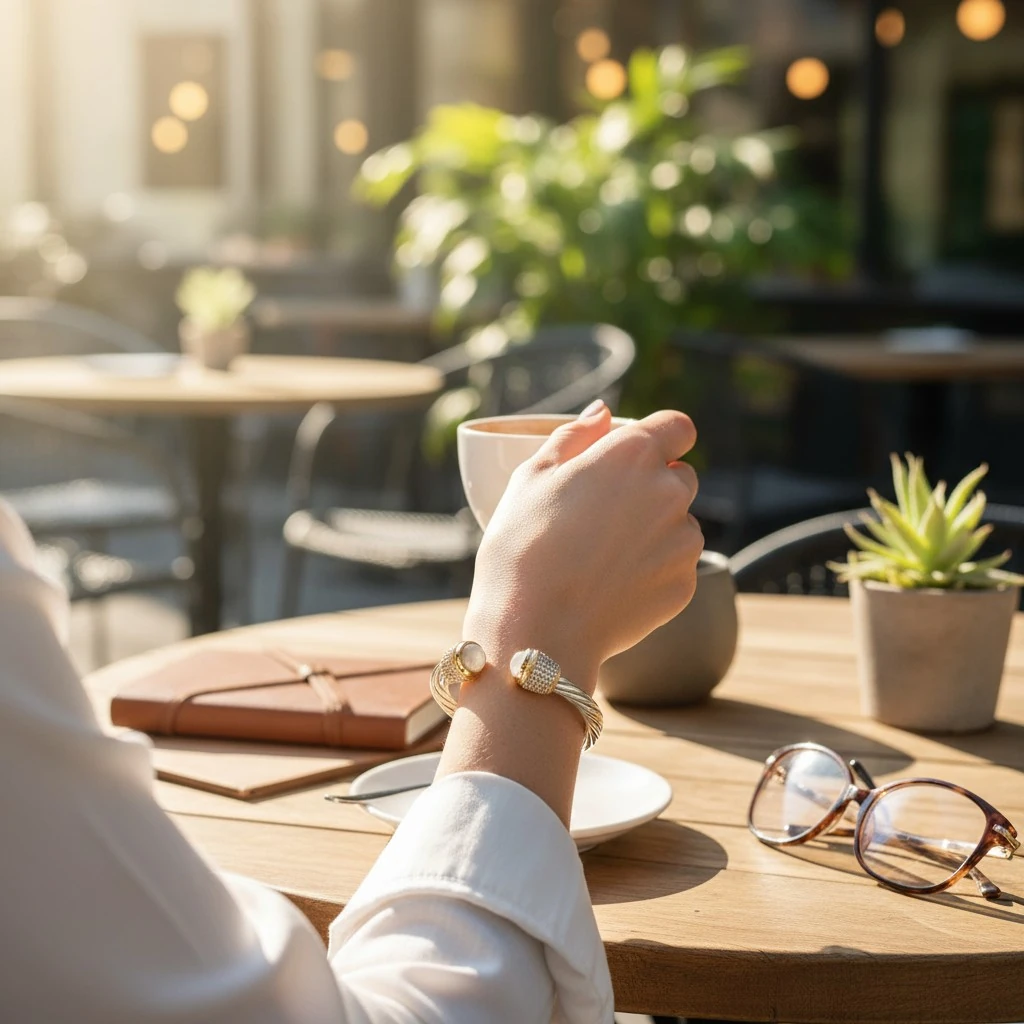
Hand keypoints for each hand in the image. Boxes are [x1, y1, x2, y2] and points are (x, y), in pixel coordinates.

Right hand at [464, 401, 702, 690]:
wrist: (536, 631)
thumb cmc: (523, 548)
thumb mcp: (531, 478)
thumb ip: (573, 437)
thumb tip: (603, 412)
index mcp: (633, 455)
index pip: (678, 426)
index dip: (660, 436)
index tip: (636, 454)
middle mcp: (669, 493)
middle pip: (680, 476)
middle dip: (652, 486)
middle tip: (603, 514)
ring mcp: (683, 542)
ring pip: (681, 524)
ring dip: (655, 530)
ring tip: (603, 556)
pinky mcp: (685, 585)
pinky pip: (676, 566)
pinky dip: (653, 570)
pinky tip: (612, 585)